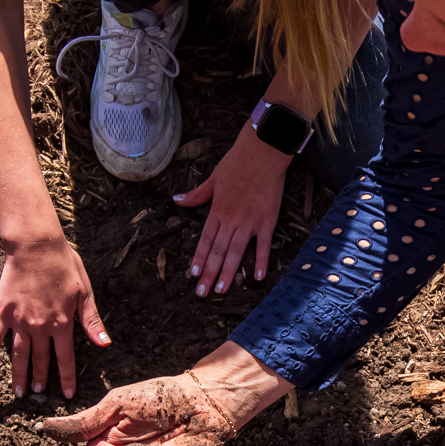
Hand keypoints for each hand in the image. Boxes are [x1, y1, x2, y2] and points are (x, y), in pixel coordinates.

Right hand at [0, 235, 109, 399]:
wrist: (35, 246)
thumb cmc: (63, 264)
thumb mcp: (84, 292)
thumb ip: (92, 321)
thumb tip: (105, 344)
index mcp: (62, 323)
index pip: (65, 358)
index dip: (66, 378)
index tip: (66, 395)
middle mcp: (40, 326)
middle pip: (40, 359)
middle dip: (40, 378)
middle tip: (37, 393)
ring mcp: (19, 320)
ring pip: (19, 354)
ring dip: (19, 374)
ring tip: (19, 392)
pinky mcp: (2, 312)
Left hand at [174, 128, 291, 296]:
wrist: (262, 152)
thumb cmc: (237, 163)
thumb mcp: (212, 179)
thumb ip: (196, 194)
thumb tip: (176, 200)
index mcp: (217, 210)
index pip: (205, 240)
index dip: (199, 259)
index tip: (193, 275)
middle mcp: (231, 220)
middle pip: (218, 252)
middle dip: (209, 274)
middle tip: (203, 293)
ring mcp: (250, 222)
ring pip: (236, 253)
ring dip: (228, 273)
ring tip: (221, 290)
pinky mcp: (267, 220)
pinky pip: (263, 246)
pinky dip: (260, 262)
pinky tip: (256, 278)